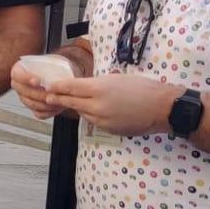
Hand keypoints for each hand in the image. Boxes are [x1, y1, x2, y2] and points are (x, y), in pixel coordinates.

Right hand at [10, 60, 68, 120]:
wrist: (64, 75)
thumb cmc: (58, 65)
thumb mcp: (56, 61)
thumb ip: (53, 66)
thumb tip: (57, 76)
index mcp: (20, 70)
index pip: (17, 75)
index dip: (25, 79)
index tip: (38, 81)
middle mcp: (19, 85)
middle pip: (24, 92)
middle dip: (40, 94)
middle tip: (53, 93)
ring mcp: (25, 98)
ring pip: (31, 104)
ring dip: (46, 104)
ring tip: (58, 100)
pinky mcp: (34, 108)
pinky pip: (39, 113)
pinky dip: (49, 112)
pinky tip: (58, 106)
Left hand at [48, 75, 180, 136]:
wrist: (162, 108)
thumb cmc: (142, 88)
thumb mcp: (116, 78)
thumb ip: (95, 84)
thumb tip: (81, 86)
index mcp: (98, 89)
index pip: (70, 88)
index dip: (57, 87)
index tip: (48, 86)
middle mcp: (97, 106)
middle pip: (71, 102)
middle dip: (58, 98)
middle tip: (48, 96)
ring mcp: (102, 121)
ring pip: (82, 113)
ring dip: (78, 107)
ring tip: (75, 100)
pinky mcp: (108, 130)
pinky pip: (94, 121)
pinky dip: (92, 115)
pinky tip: (98, 110)